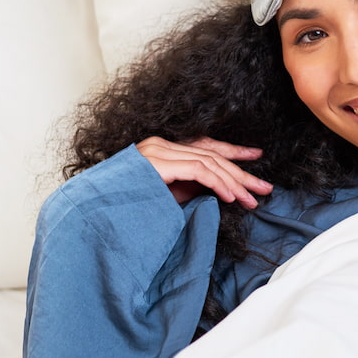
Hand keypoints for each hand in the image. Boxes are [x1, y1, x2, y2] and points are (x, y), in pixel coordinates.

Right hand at [135, 136, 273, 207]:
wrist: (93, 212)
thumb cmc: (128, 208)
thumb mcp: (167, 196)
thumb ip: (190, 187)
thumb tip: (220, 190)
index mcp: (163, 150)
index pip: (206, 147)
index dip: (233, 153)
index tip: (257, 158)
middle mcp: (161, 144)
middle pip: (212, 155)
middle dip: (241, 173)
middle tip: (264, 189)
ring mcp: (158, 151)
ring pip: (209, 162)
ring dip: (234, 183)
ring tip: (251, 200)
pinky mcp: (158, 163)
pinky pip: (198, 170)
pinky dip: (218, 183)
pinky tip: (231, 197)